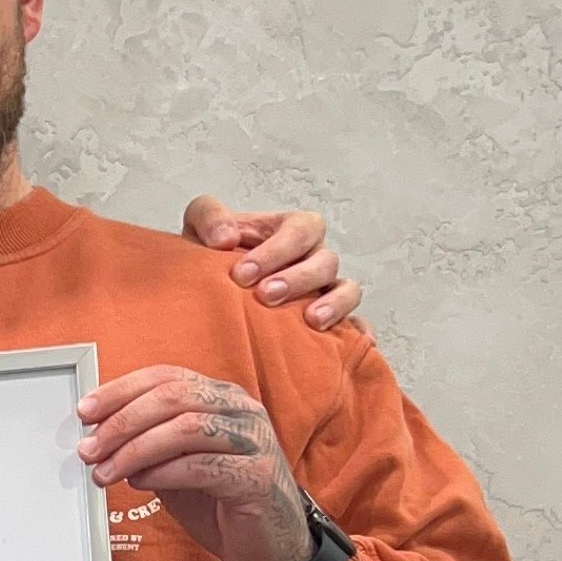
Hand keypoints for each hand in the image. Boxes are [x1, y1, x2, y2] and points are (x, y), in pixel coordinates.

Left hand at [78, 367, 314, 560]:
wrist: (268, 548)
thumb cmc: (221, 504)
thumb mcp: (176, 468)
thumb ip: (147, 448)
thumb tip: (98, 439)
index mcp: (221, 398)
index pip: (166, 377)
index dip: (121, 390)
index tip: (86, 411)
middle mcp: (241, 411)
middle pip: (174, 397)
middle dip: (122, 422)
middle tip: (89, 448)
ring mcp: (254, 441)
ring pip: (187, 427)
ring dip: (136, 449)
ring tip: (106, 471)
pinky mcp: (258, 476)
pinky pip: (203, 466)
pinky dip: (163, 473)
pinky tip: (139, 483)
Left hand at [182, 196, 364, 332]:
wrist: (211, 289)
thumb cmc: (214, 255)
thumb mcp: (202, 225)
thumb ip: (210, 217)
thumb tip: (224, 238)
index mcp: (292, 229)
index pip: (300, 230)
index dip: (276, 250)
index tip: (242, 273)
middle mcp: (314, 257)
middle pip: (325, 262)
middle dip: (298, 278)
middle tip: (265, 296)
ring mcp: (325, 289)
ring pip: (347, 290)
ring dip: (333, 304)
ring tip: (311, 321)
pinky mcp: (330, 321)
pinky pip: (355, 327)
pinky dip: (359, 334)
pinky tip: (357, 343)